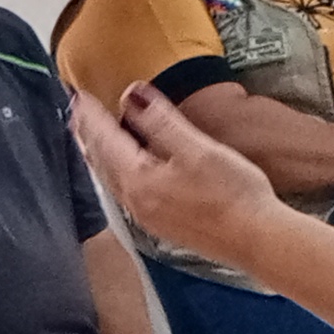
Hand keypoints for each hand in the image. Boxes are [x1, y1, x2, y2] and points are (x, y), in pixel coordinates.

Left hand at [72, 88, 282, 266]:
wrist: (257, 240)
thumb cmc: (231, 193)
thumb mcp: (196, 148)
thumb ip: (161, 121)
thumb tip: (132, 95)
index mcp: (138, 179)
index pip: (105, 139)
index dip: (91, 115)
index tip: (78, 94)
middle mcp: (135, 200)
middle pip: (101, 161)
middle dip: (87, 134)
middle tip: (76, 111)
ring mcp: (147, 216)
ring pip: (110, 178)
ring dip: (98, 153)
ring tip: (91, 136)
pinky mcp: (162, 224)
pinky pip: (125, 190)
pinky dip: (115, 171)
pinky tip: (123, 169)